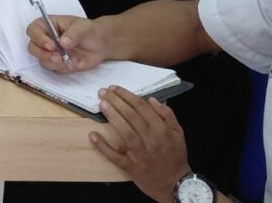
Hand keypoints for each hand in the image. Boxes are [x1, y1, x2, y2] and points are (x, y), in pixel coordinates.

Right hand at [26, 15, 110, 72]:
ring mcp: (50, 53)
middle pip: (33, 48)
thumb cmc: (89, 31)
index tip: (51, 46)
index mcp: (47, 25)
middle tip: (58, 57)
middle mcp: (45, 39)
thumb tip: (62, 42)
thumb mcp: (83, 28)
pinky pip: (54, 69)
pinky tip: (75, 63)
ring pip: (42, 60)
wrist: (100, 44)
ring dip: (53, 63)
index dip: (38, 38)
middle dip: (43, 54)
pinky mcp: (57, 64)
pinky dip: (63, 68)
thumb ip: (73, 34)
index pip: (33, 30)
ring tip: (70, 60)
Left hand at [91, 87, 191, 202]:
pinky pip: (115, 156)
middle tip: (103, 92)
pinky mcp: (131, 167)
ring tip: (101, 104)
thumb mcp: (178, 133)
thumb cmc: (175, 156)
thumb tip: (152, 99)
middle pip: (131, 117)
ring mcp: (139, 154)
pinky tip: (93, 135)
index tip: (115, 89)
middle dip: (116, 102)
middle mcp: (150, 140)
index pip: (142, 108)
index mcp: (161, 131)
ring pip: (124, 132)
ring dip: (112, 117)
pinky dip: (103, 147)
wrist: (174, 184)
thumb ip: (167, 115)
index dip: (127, 96)